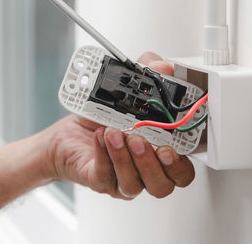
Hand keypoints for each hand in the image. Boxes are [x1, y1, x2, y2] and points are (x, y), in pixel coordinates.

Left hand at [40, 52, 194, 199]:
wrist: (70, 134)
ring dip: (125, 157)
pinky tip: (100, 137)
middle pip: (162, 185)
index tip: (171, 146)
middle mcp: (145, 172)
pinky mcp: (100, 180)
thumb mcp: (129, 92)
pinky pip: (105, 175)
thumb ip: (150, 75)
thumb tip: (164, 66)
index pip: (181, 171)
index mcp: (159, 155)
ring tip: (115, 132)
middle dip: (152, 164)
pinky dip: (104, 154)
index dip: (180, 164)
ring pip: (133, 184)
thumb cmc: (103, 120)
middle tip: (140, 140)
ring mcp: (123, 179)